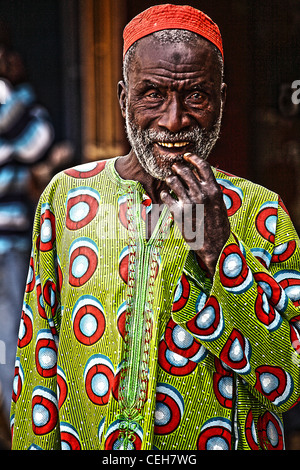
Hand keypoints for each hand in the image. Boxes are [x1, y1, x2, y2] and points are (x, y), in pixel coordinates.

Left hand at [160, 153, 229, 277]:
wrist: (214, 245)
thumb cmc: (217, 225)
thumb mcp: (219, 203)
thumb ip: (211, 189)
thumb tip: (202, 177)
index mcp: (213, 190)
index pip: (203, 166)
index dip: (193, 158)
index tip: (187, 156)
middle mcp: (201, 194)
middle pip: (185, 171)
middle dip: (178, 167)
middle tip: (175, 168)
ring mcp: (189, 203)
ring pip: (173, 181)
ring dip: (170, 179)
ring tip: (170, 181)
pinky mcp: (178, 213)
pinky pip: (166, 196)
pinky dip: (165, 194)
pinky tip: (166, 195)